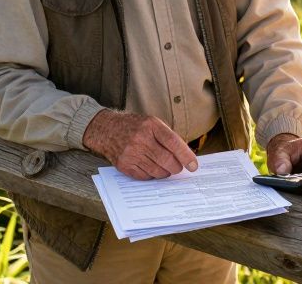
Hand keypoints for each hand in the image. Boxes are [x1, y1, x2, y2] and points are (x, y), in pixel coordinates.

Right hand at [82, 110, 197, 180]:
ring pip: (157, 171)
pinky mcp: (124, 165)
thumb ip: (168, 138)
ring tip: (164, 168)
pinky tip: (150, 168)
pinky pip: (145, 177)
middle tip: (178, 168)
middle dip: (176, 167)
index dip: (186, 156)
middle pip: (167, 160)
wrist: (107, 130)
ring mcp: (131, 153)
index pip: (173, 142)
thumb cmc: (134, 127)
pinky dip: (152, 176)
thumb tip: (185, 157)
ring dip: (165, 173)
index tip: (194, 166)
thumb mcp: (152, 123)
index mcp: (151, 125)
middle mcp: (141, 139)